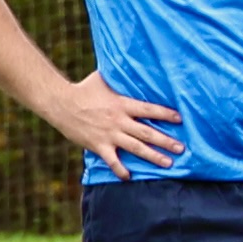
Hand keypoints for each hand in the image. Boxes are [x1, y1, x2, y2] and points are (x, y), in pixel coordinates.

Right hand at [48, 80, 179, 169]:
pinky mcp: (98, 145)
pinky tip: (129, 176)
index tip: (180, 120)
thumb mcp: (103, 79)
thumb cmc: (82, 89)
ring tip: (168, 163)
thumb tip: (129, 64)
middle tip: (182, 148)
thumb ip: (118, 77)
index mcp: (122, 104)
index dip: (166, 114)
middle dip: (166, 141)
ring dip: (153, 156)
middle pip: (147, 133)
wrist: (60, 103)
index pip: (149, 110)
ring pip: (136, 148)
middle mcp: (119, 121)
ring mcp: (109, 134)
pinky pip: (112, 161)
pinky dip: (121, 170)